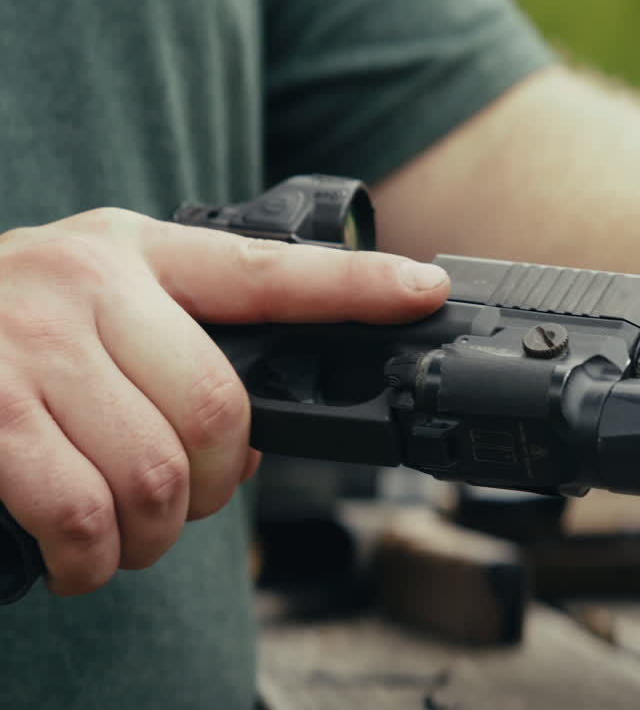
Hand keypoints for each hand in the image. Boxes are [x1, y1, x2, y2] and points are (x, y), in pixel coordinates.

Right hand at [0, 208, 448, 594]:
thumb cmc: (1, 326)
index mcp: (133, 253)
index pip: (267, 270)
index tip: (425, 290)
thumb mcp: (90, 299)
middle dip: (216, 486)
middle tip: (183, 500)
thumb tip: (248, 450)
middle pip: (223, 411)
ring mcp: (32, 347)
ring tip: (128, 534)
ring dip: (155, 534)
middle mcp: (89, 286)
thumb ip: (175, 345)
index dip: (357, 287)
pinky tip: (86, 555)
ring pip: (158, 474)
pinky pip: (83, 513)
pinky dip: (97, 560)